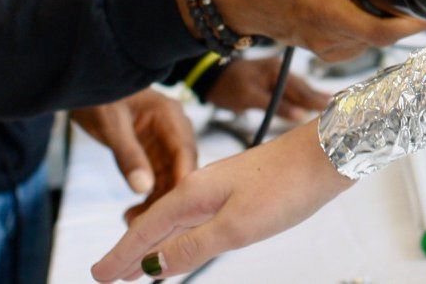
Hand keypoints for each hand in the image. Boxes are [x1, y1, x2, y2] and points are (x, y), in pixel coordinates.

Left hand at [71, 89, 198, 224]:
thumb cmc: (100, 96)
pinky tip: (133, 216)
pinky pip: (157, 180)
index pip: (186, 153)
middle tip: (148, 229)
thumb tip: (142, 188)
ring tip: (134, 227)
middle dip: (168, 200)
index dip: (185, 183)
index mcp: (170, 117)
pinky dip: (147, 198)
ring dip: (156, 204)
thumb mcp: (111, 125)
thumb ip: (127, 155)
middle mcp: (173, 130)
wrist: (86, 85)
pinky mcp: (152, 153)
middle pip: (180, 171)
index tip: (179, 212)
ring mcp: (163, 143)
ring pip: (169, 180)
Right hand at [91, 123, 350, 281]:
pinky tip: (184, 245)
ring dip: (154, 245)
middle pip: (155, 224)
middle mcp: (201, 187)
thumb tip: (152, 268)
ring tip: (135, 269)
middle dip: (129, 252)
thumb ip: (193, 246)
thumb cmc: (287, 185)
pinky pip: (196, 219)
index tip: (97, 276)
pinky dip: (180, 236)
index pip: (146, 230)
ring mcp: (221, 188)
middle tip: (105, 276)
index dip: (121, 256)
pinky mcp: (240, 193)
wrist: (328, 153)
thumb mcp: (237, 225)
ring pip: (176, 222)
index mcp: (193, 193)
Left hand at [204, 56, 329, 121]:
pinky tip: (317, 102)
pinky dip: (306, 97)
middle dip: (321, 100)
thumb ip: (276, 105)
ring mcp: (278, 75)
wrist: (210, 76)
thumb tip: (300, 115)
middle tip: (344, 110)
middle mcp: (280, 71)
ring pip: (301, 90)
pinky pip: (295, 91)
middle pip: (305, 89)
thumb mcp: (249, 96)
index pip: (301, 89)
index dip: (316, 101)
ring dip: (316, 99)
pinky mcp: (274, 82)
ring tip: (334, 107)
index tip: (333, 110)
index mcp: (276, 71)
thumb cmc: (227, 86)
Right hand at [209, 0, 425, 60]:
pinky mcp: (326, 47)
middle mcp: (327, 37)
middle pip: (385, 34)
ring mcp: (327, 47)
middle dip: (410, 12)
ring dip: (393, 17)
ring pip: (375, 39)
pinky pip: (362, 40)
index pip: (381, 31)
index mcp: (322, 12)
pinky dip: (377, 22)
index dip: (415, 22)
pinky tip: (380, 0)